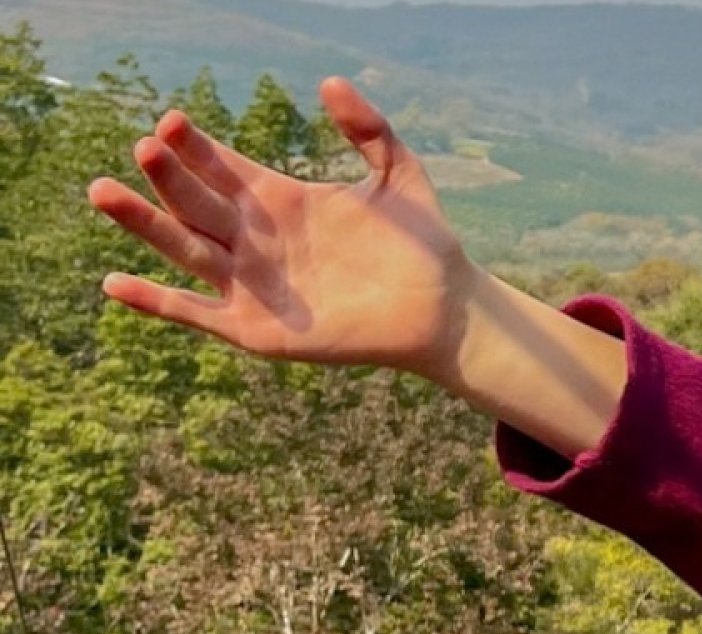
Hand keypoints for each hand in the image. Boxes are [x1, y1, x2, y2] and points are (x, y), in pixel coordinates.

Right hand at [89, 77, 474, 378]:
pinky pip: (195, 312)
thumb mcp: (398, 174)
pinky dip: (155, 301)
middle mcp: (253, 238)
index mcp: (277, 200)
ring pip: (183, 248)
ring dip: (143, 223)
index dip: (195, 146)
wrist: (443, 308)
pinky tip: (115, 283)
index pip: (221, 167)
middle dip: (167, 176)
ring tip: (103, 192)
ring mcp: (249, 283)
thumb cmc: (422, 241)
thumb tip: (330, 82)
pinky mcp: (252, 327)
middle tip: (145, 147)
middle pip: (194, 202)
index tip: (172, 121)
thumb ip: (368, 129)